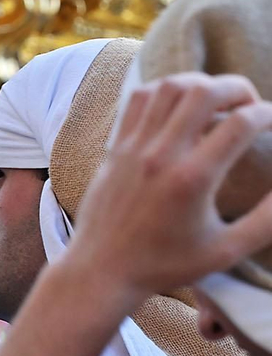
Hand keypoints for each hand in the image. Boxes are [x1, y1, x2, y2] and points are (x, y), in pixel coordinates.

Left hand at [67, 72, 271, 296]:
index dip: (269, 115)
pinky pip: (140, 99)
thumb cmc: (165, 265)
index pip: (241, 123)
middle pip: (204, 91)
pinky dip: (166, 91)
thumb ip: (267, 221)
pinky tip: (181, 108)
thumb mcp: (226, 251)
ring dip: (201, 84)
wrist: (101, 271)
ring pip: (168, 87)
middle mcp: (161, 156)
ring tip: (218, 102)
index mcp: (193, 179)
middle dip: (238, 88)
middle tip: (250, 105)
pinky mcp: (116, 148)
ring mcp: (134, 148)